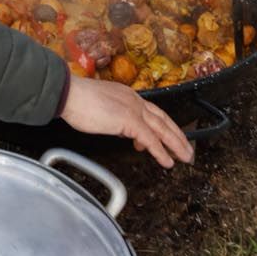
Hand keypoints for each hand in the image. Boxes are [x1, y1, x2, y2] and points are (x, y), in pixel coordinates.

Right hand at [59, 75, 192, 167]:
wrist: (69, 93)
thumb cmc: (77, 101)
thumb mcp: (102, 108)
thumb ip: (115, 117)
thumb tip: (122, 130)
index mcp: (127, 95)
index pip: (151, 111)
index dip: (163, 125)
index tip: (169, 137)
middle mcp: (134, 100)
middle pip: (163, 119)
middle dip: (177, 135)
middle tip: (187, 148)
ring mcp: (133, 109)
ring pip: (162, 129)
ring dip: (176, 144)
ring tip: (185, 156)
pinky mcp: (130, 121)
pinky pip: (151, 139)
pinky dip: (161, 152)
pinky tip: (168, 162)